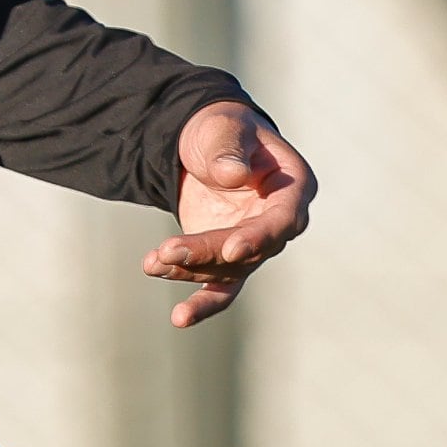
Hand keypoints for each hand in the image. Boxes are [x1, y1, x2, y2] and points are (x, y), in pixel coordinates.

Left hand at [143, 100, 317, 328]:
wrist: (204, 145)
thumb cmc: (222, 130)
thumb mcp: (223, 128)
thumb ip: (228, 149)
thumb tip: (234, 174)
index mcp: (294, 185)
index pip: (284, 218)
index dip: (260, 236)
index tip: (231, 249)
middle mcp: (281, 221)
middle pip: (252, 249)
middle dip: (208, 252)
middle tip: (167, 250)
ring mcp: (255, 243)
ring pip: (228, 270)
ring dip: (189, 268)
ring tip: (152, 262)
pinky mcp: (228, 258)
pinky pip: (220, 286)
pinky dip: (201, 303)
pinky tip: (180, 318)